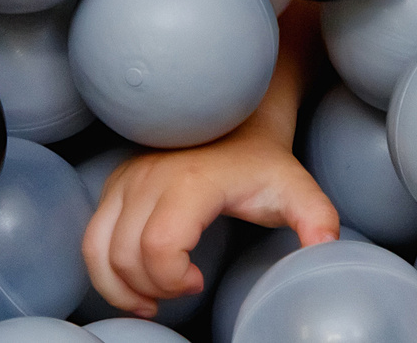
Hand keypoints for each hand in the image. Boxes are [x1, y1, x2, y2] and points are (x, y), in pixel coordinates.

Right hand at [82, 119, 338, 316]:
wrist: (237, 118)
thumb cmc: (263, 161)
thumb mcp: (296, 189)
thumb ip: (316, 220)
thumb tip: (325, 254)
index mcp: (191, 182)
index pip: (159, 247)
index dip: (173, 280)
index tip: (199, 282)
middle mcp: (149, 177)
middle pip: (126, 256)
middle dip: (151, 289)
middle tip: (183, 290)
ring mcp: (127, 179)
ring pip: (99, 249)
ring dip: (120, 286)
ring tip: (152, 299)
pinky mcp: (114, 184)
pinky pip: (92, 239)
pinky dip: (104, 270)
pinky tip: (134, 284)